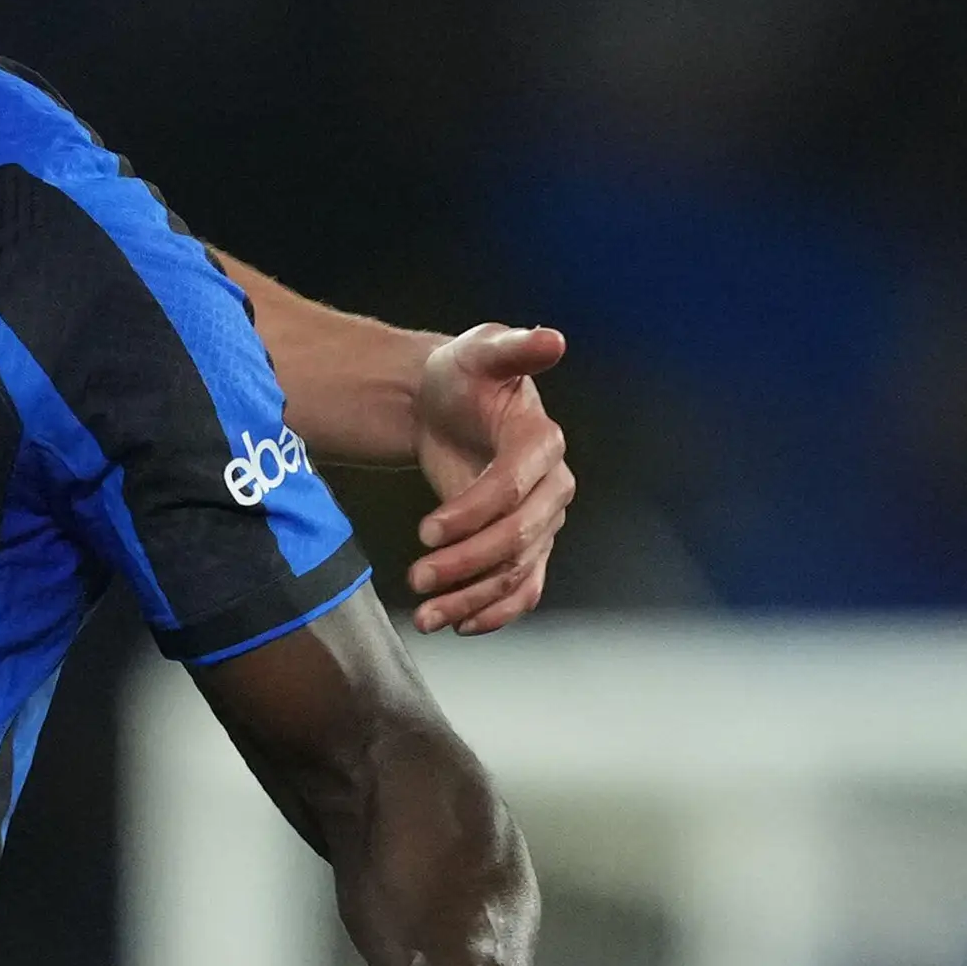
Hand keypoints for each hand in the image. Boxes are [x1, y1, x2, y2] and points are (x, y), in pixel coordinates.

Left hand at [405, 324, 571, 634]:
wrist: (446, 401)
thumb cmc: (462, 374)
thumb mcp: (479, 351)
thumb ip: (511, 349)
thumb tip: (549, 339)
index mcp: (541, 441)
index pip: (514, 487)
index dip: (474, 511)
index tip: (426, 531)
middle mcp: (551, 486)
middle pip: (517, 537)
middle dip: (467, 561)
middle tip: (416, 576)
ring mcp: (540, 520)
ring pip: (516, 570)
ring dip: (472, 598)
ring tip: (425, 617)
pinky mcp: (523, 544)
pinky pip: (521, 587)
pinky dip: (494, 612)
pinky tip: (457, 626)